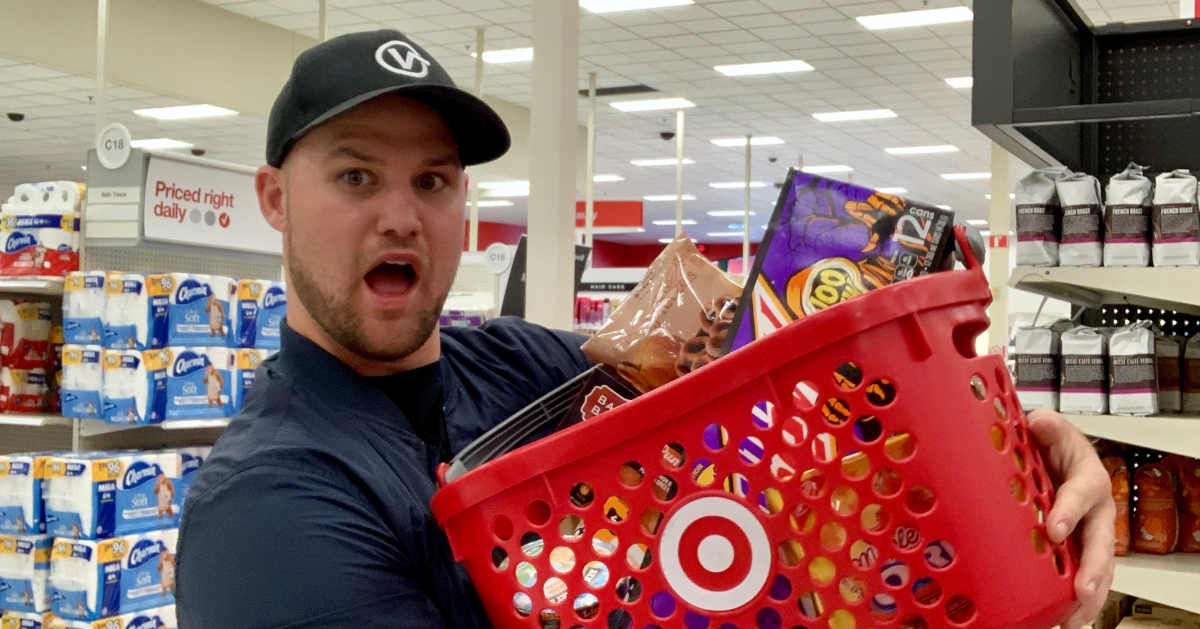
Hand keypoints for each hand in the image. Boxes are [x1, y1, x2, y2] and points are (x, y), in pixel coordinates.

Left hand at [1028, 409, 1116, 628]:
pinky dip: (1077, 600)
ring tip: (1075, 618)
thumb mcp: (1052, 430)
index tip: (1055, 529)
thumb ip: (1048, 427)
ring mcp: (1089, 534)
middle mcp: (1096, 511)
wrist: (1055, 456)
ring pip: (1098, 567)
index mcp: (1088, 479)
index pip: (1080, 494)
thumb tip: (1041, 422)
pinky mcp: (1078, 549)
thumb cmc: (1054, 446)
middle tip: (1080, 591)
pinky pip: (1083, 575)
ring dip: (1089, 594)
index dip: (1069, 511)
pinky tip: (1065, 618)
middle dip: (1092, 569)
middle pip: (1100, 543)